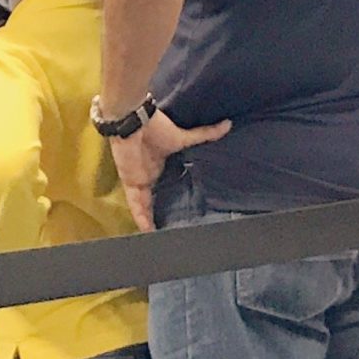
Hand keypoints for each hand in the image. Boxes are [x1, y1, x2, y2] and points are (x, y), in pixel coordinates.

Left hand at [109, 108, 228, 228]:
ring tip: (157, 236)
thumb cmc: (157, 127)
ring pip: (143, 206)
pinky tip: (147, 231)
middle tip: (167, 230)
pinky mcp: (131, 183)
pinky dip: (141, 217)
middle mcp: (147, 175)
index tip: (177, 212)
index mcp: (157, 166)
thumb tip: (228, 124)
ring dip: (148, 220)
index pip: (163, 186)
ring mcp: (138, 180)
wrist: (135, 122)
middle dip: (157, 214)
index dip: (168, 198)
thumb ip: (206, 134)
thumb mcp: (184, 136)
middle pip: (152, 199)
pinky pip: (136, 204)